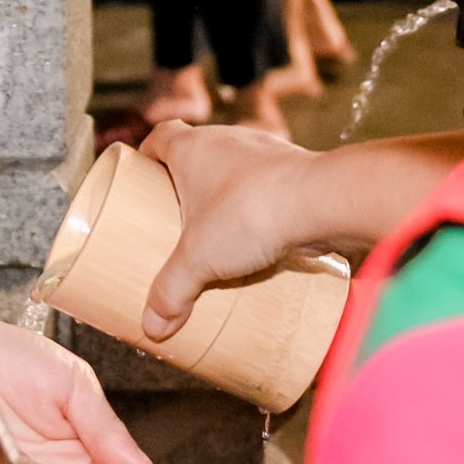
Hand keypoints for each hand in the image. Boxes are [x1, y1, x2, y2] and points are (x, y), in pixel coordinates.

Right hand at [138, 120, 316, 339]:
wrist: (321, 201)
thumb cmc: (250, 213)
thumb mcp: (199, 259)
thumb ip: (172, 292)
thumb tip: (153, 328)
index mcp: (193, 146)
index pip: (161, 135)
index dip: (149, 154)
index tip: (143, 176)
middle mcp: (227, 140)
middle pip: (197, 153)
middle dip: (186, 184)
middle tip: (176, 216)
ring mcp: (264, 153)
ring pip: (233, 168)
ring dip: (224, 195)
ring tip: (219, 233)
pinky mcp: (293, 171)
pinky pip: (265, 184)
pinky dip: (257, 205)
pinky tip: (259, 235)